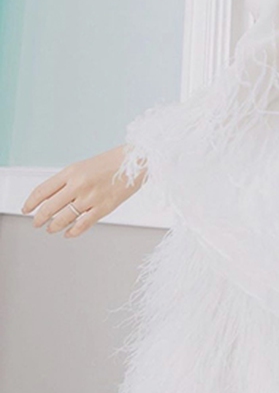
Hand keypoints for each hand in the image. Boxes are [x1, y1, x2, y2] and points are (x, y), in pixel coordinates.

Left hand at [21, 145, 146, 237]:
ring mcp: (91, 198)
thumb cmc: (113, 161)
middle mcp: (79, 185)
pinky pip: (82, 225)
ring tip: (51, 228)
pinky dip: (72, 232)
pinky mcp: (104, 208)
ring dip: (53, 226)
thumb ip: (68, 181)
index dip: (31, 203)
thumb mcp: (85, 165)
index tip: (27, 209)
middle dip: (39, 218)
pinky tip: (69, 232)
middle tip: (36, 222)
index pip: (42, 191)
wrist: (138, 160)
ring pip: (63, 219)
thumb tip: (52, 198)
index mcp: (72, 171)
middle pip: (49, 208)